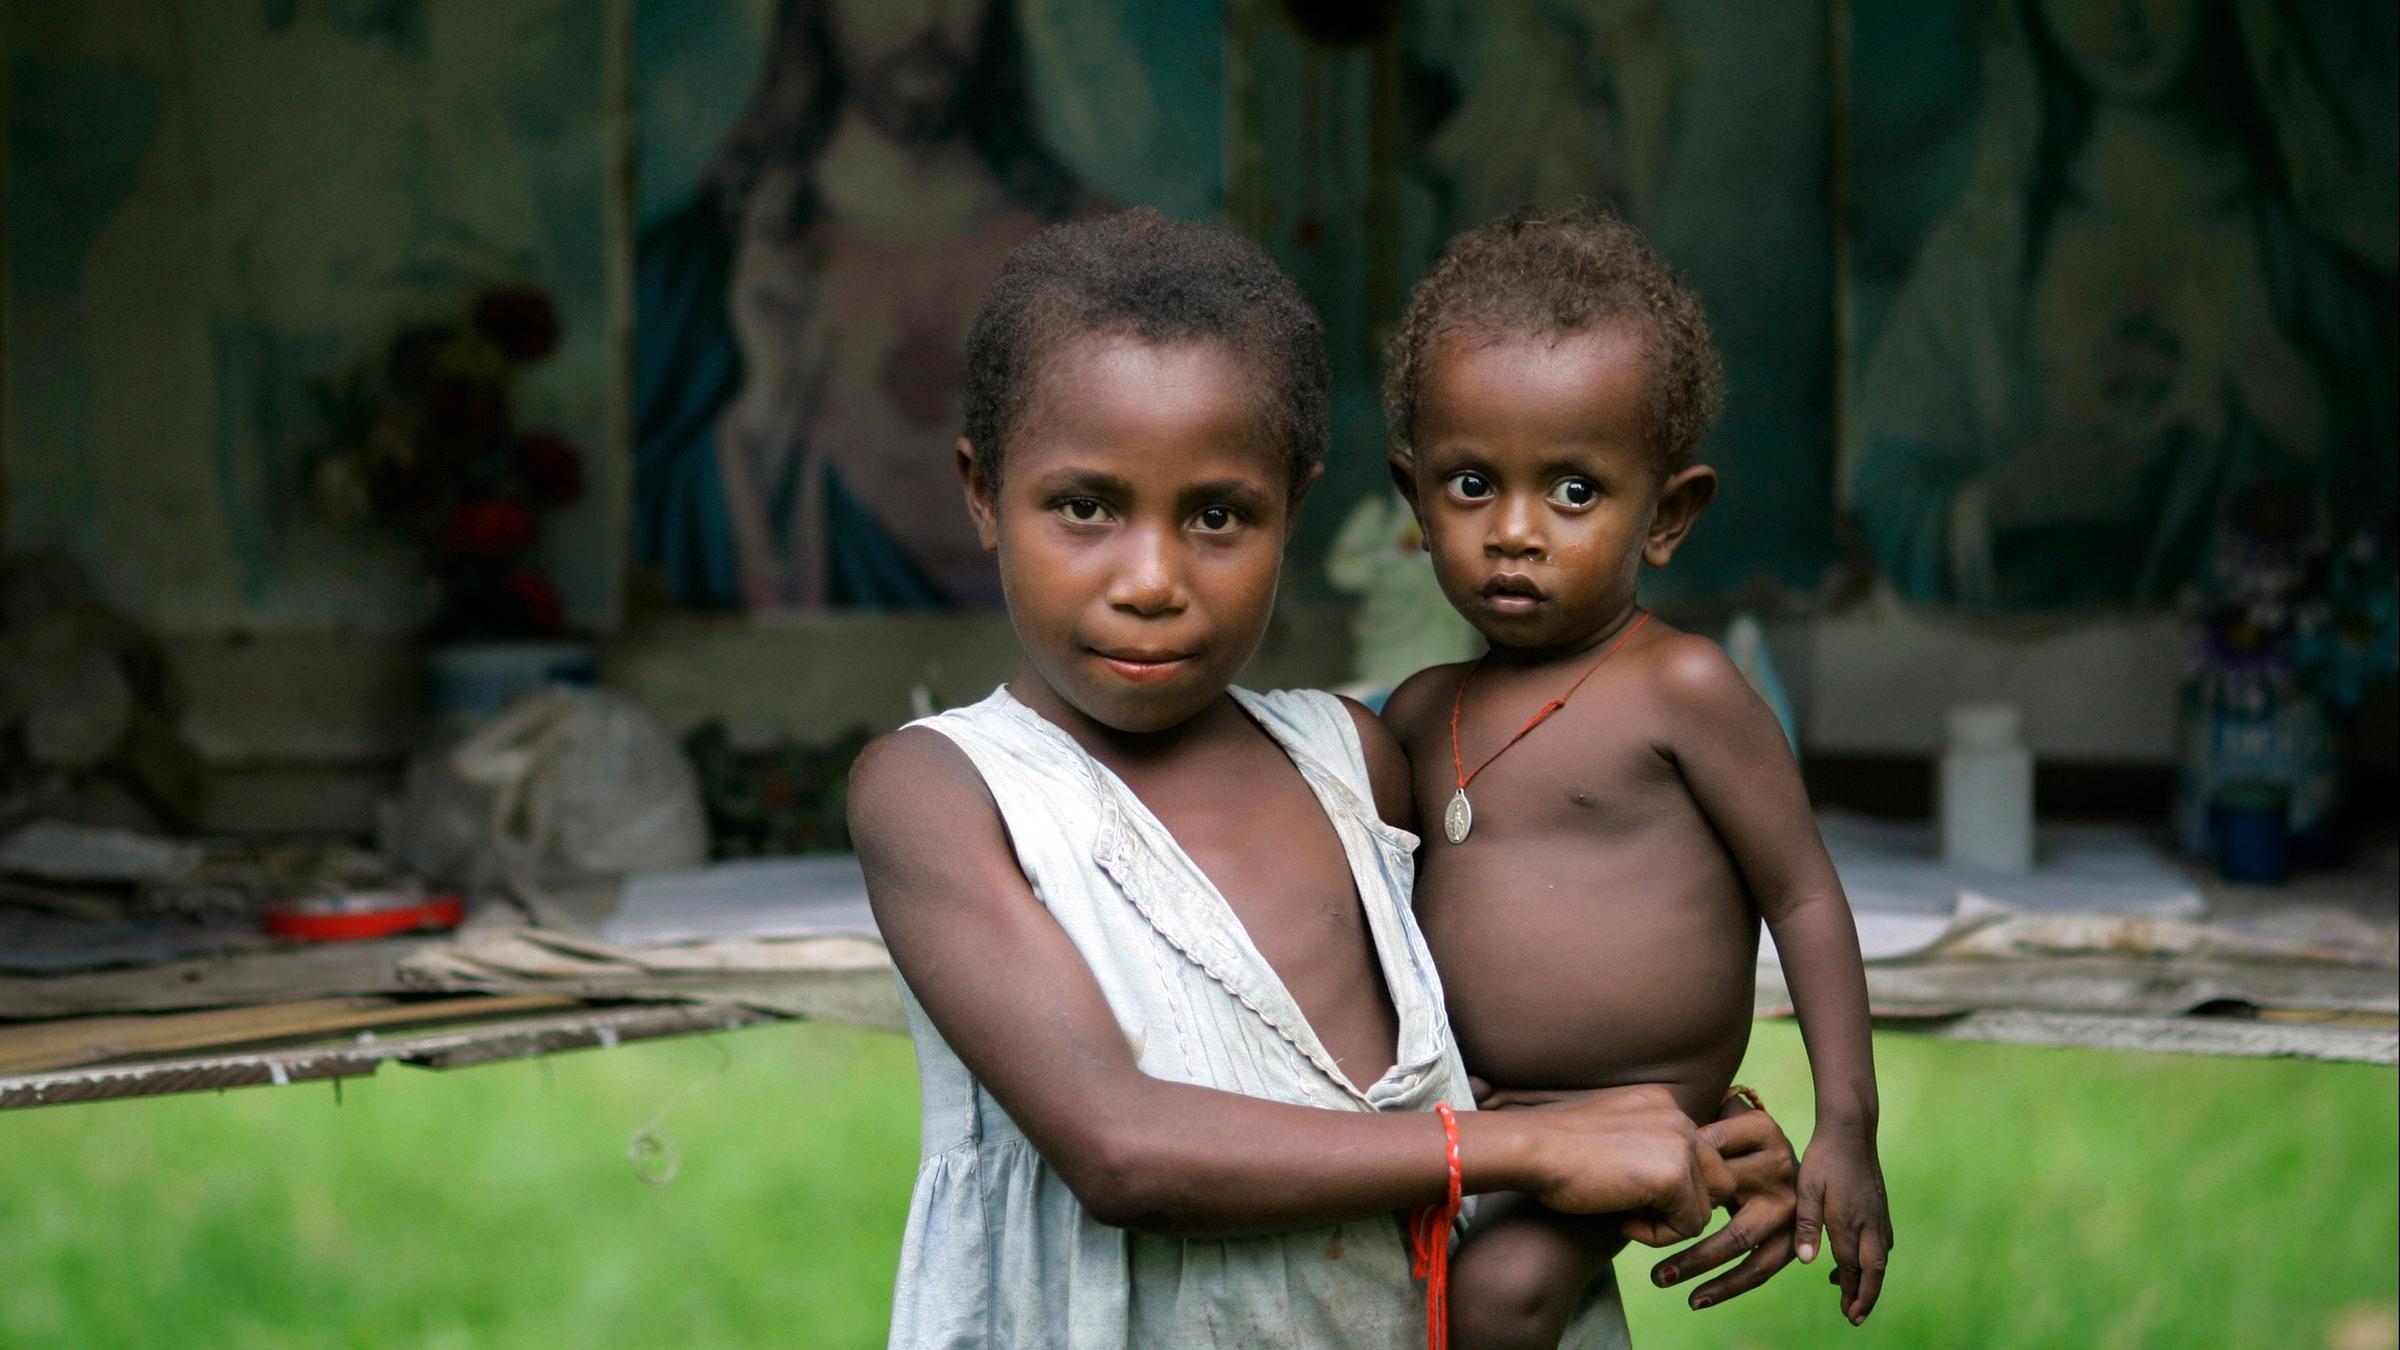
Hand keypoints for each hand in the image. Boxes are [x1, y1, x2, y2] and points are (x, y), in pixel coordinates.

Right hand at [1485, 1085, 1734, 1243]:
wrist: (1532, 1150)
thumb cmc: (1557, 1151)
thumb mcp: (1613, 1136)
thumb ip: (1647, 1148)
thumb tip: (1677, 1190)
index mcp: (1664, 1102)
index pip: (1699, 1157)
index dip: (1670, 1187)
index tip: (1628, 1191)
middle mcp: (1679, 1116)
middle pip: (1714, 1181)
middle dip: (1679, 1206)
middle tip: (1632, 1211)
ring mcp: (1681, 1143)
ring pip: (1704, 1207)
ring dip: (1667, 1223)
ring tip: (1623, 1216)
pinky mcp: (1674, 1176)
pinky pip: (1689, 1226)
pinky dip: (1657, 1236)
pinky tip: (1621, 1222)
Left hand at [1644, 1094, 1801, 1310]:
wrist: (1779, 1156)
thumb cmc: (1729, 1136)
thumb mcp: (1716, 1117)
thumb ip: (1690, 1121)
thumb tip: (1641, 1125)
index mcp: (1761, 1130)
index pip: (1710, 1145)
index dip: (1672, 1161)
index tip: (1635, 1178)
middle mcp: (1781, 1167)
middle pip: (1722, 1193)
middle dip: (1676, 1216)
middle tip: (1632, 1231)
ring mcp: (1790, 1206)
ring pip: (1739, 1239)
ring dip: (1696, 1262)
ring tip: (1660, 1278)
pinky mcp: (1791, 1240)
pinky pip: (1758, 1268)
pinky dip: (1726, 1287)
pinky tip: (1695, 1299)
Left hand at [1793, 1128, 1892, 1324]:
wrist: (1850, 1131)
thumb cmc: (1823, 1158)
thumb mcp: (1807, 1189)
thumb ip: (1807, 1225)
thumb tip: (1806, 1261)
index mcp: (1849, 1223)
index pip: (1853, 1268)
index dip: (1852, 1293)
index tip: (1849, 1314)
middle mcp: (1870, 1224)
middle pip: (1874, 1271)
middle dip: (1866, 1296)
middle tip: (1855, 1316)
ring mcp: (1878, 1216)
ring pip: (1880, 1258)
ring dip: (1869, 1279)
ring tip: (1851, 1293)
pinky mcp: (1880, 1208)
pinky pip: (1882, 1243)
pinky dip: (1873, 1259)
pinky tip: (1859, 1259)